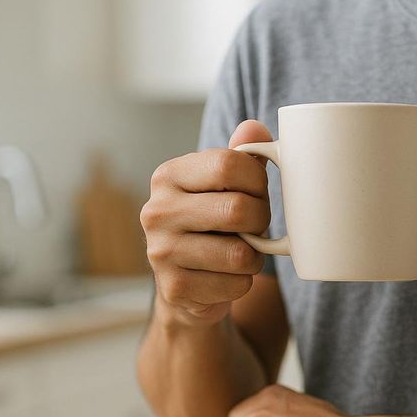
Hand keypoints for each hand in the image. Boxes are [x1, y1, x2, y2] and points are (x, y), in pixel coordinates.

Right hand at [141, 120, 272, 325]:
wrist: (189, 283)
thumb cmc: (215, 223)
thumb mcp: (225, 185)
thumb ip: (242, 156)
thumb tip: (255, 128)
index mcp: (169, 175)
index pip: (228, 165)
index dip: (258, 181)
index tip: (257, 191)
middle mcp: (156, 211)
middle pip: (238, 210)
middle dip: (261, 220)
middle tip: (254, 225)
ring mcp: (161, 252)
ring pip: (241, 253)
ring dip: (254, 256)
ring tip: (240, 251)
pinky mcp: (174, 288)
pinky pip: (236, 285)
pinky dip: (243, 283)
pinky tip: (226, 276)